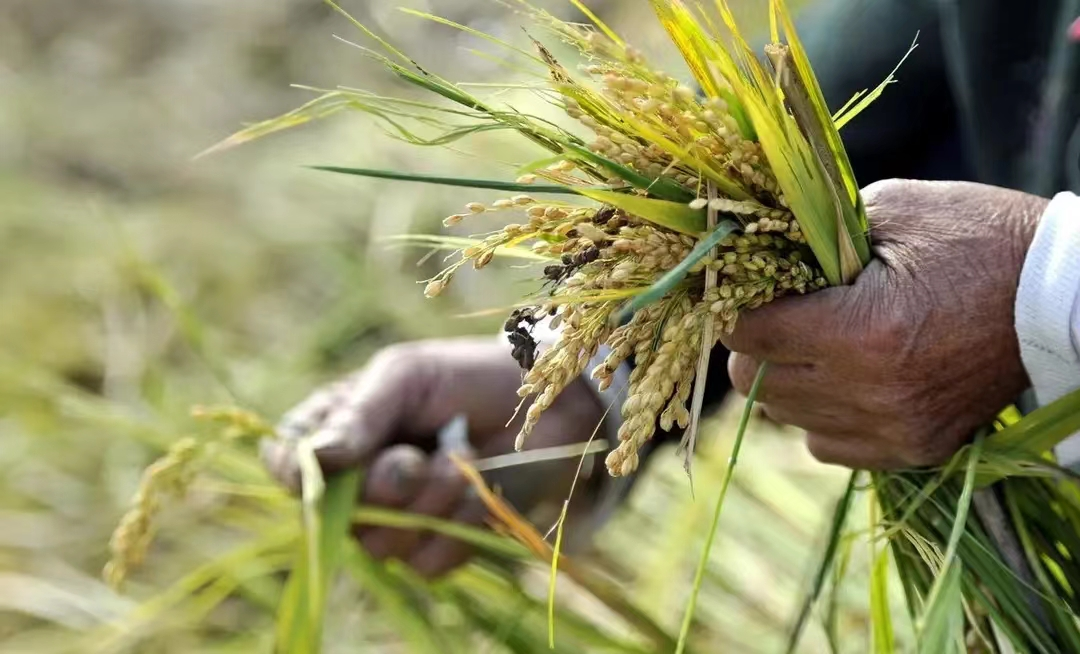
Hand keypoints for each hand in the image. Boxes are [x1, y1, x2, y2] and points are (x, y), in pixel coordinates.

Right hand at [261, 338, 604, 577]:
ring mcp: (398, 518)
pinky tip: (479, 488)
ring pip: (384, 545)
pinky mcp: (441, 542)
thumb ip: (360, 415)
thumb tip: (313, 459)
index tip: (330, 465)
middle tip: (417, 457)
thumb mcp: (405, 376)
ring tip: (462, 460)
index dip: (296, 475)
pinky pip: (428, 561)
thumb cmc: (465, 376)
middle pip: (336, 517)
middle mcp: (357, 482)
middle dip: (384, 487)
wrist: (543, 400)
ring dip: (429, 503)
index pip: (287, 466)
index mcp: (335, 432)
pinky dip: (459, 523)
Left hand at [721, 180, 1046, 468]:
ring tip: (820, 344)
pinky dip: (822, 415)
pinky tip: (848, 378)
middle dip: (756, 345)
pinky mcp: (913, 450)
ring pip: (786, 416)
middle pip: (756, 382)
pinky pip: (825, 445)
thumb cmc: (975, 239)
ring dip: (788, 380)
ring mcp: (893, 429)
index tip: (747, 290)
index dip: (738, 308)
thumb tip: (750, 250)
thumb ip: (812, 233)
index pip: (746, 335)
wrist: (1057, 298)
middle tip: (781, 316)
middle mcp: (871, 392)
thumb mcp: (892, 209)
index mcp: (861, 331)